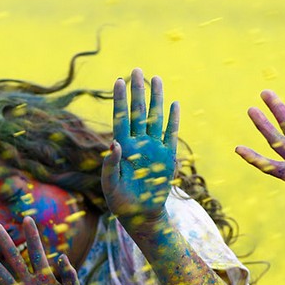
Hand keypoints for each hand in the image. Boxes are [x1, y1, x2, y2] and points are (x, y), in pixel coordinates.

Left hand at [102, 68, 178, 237]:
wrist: (141, 214)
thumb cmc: (120, 201)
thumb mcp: (111, 185)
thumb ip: (110, 165)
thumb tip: (114, 143)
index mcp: (122, 147)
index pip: (121, 118)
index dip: (120, 100)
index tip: (120, 81)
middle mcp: (138, 143)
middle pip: (138, 112)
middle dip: (138, 91)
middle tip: (138, 70)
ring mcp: (153, 148)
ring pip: (155, 118)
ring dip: (156, 99)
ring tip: (157, 79)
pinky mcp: (167, 156)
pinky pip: (171, 134)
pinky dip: (173, 120)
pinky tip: (174, 103)